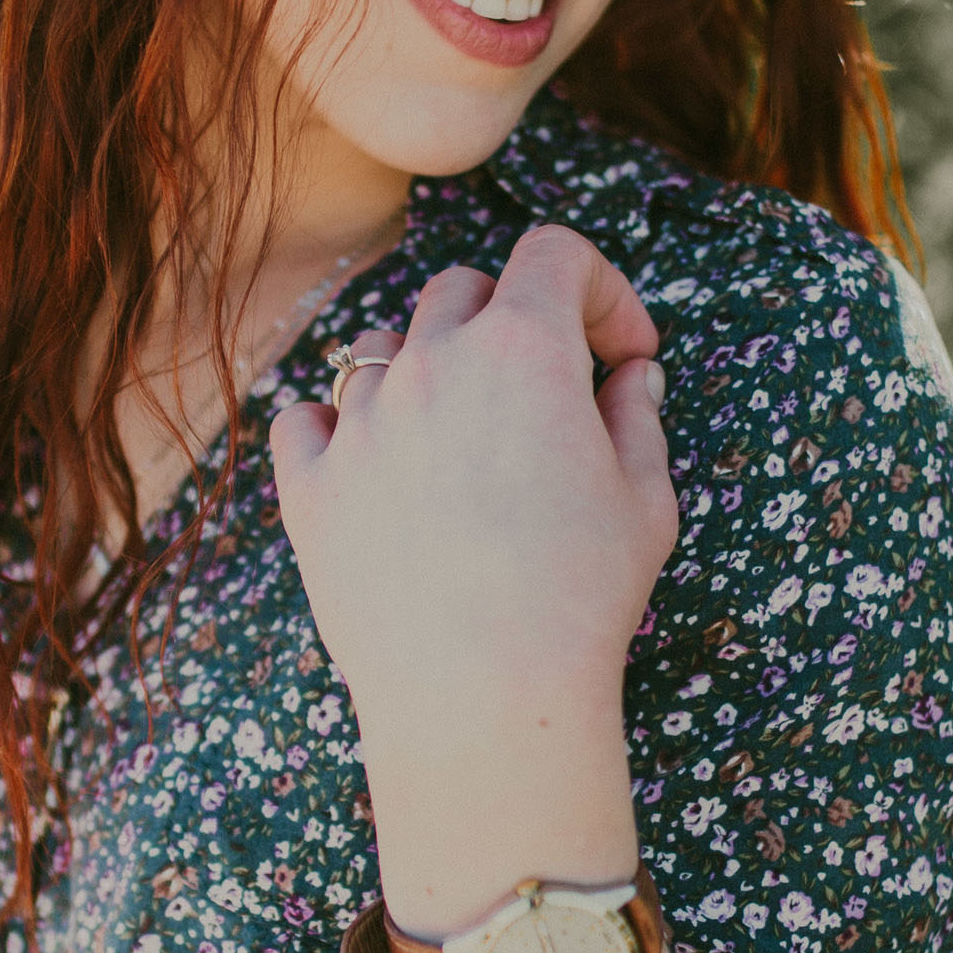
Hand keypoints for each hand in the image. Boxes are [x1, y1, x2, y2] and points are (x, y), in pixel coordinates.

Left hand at [268, 223, 676, 924]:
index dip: (601, 290)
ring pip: (382, 347)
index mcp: (524, 346)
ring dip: (426, 371)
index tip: (621, 354)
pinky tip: (376, 467)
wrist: (482, 699)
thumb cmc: (582, 600)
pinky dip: (338, 427)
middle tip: (545, 396)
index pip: (555, 253)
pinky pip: (306, 418)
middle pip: (463, 289)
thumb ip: (638, 415)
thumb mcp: (646, 499)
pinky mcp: (308, 483)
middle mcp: (430, 361)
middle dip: (513, 321)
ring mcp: (358, 419)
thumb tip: (629, 374)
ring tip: (461, 444)